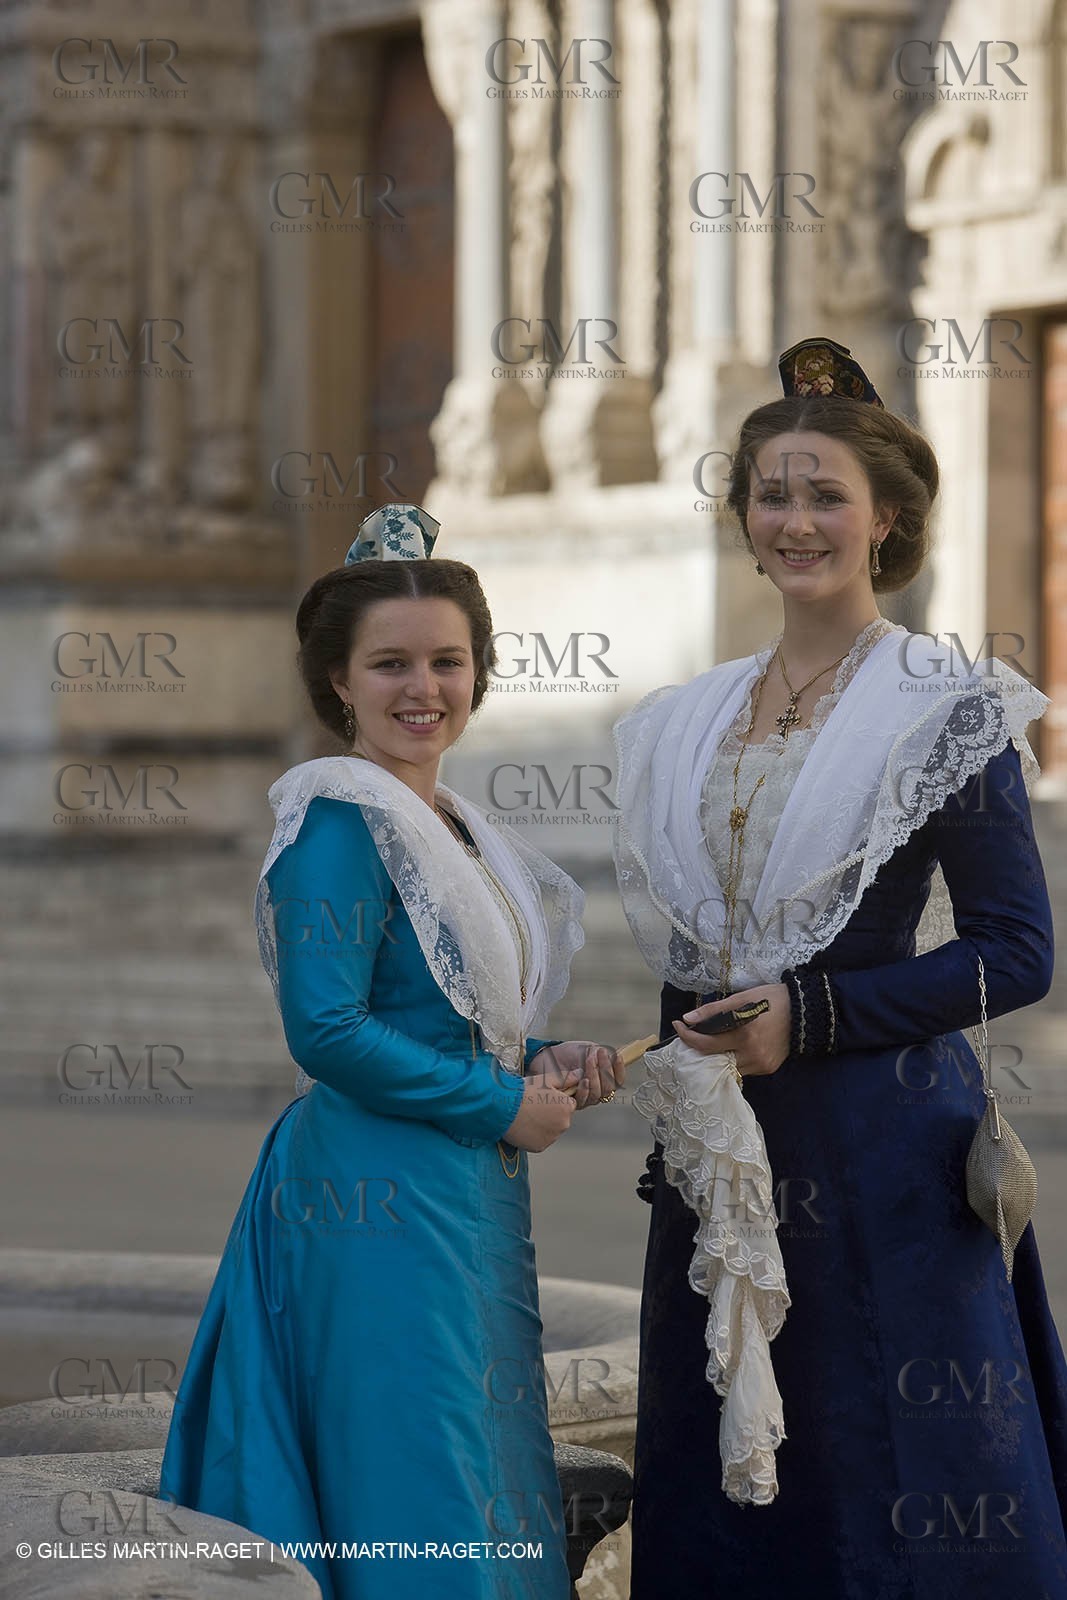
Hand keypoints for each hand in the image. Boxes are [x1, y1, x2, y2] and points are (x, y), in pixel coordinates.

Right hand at [501, 1068, 581, 1151]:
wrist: (504, 1108)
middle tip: (534, 1106)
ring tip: (528, 1116)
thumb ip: (566, 1078)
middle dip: (551, 1114)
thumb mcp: (546, 1080)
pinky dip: (535, 1136)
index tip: (543, 1098)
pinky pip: (541, 1140)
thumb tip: (579, 1074)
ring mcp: (552, 1137)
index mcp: (567, 1107)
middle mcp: (564, 1124)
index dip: (556, 1100)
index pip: (568, 1105)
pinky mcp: (540, 1147)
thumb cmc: (524, 1092)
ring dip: (544, 1125)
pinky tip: (525, 1126)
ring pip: (551, 1130)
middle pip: (561, 1119)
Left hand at [528, 1041, 625, 1107]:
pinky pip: (583, 1100)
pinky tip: (582, 1078)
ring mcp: (585, 1097)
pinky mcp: (571, 1101)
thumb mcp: (588, 1049)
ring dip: (595, 1076)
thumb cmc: (569, 1053)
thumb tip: (614, 1057)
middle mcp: (596, 1090)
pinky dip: (585, 1088)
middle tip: (599, 1054)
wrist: (549, 1057)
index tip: (617, 1056)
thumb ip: (602, 1055)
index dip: (620, 1070)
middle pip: (609, 1088)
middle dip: (606, 1069)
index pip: (618, 1079)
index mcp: (603, 1077)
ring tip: (588, 1060)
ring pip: (597, 1094)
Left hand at [672, 983, 789, 1078]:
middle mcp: (752, 1054)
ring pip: (728, 1067)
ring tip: (712, 1039)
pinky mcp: (768, 1069)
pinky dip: (733, 1058)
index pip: (706, 1044)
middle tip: (692, 1034)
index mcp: (744, 1034)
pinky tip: (732, 1046)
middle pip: (714, 1059)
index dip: (688, 1037)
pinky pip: (743, 1068)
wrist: (805, 1011)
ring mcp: (761, 1065)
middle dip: (700, 1048)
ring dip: (717, 1055)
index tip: (678, 1025)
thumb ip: (713, 1010)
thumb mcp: (742, 998)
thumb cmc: (771, 999)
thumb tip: (688, 1018)